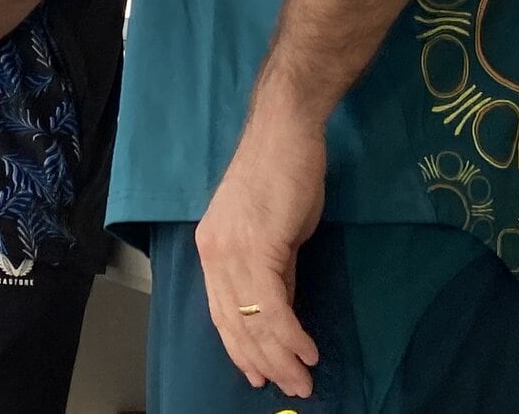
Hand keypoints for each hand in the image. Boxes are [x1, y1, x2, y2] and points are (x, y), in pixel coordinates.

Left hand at [194, 109, 325, 399]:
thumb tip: (280, 310)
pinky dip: (290, 333)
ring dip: (281, 356)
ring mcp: (232, 249)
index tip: (258, 374)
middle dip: (264, 361)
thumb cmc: (281, 173)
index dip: (240, 348)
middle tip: (291, 387)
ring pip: (253, 319)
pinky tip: (307, 351)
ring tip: (304, 380)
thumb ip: (272, 270)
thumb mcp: (272, 231)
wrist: (284, 131)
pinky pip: (273, 305)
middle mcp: (214, 252)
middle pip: (235, 322)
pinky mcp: (258, 246)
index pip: (221, 312)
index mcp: (211, 248)